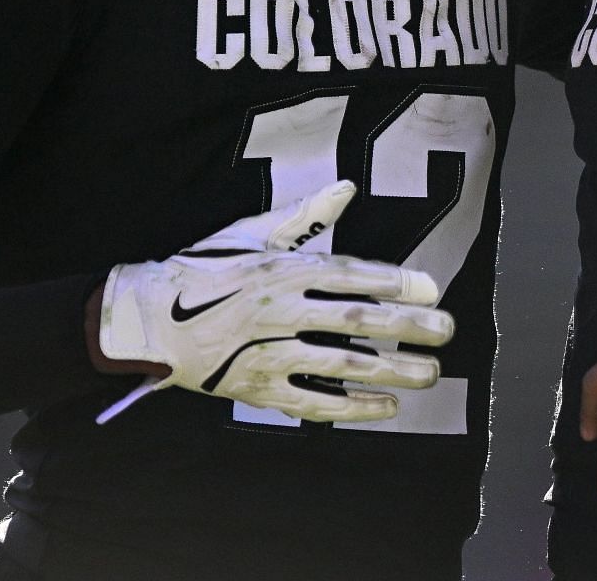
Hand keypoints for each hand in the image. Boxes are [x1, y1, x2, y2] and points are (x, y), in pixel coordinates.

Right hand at [95, 181, 453, 423]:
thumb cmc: (205, 269)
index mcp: (283, 269)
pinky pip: (313, 402)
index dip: (395, 282)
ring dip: (391, 370)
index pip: (350, 274)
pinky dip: (352, 408)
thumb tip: (346, 188)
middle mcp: (282, 311)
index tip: (432, 289)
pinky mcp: (259, 388)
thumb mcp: (252, 232)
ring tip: (430, 373)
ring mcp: (271, 353)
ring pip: (341, 364)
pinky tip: (387, 407)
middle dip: (407, 327)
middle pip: (356, 320)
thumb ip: (304, 214)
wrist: (149, 318)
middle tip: (446, 331)